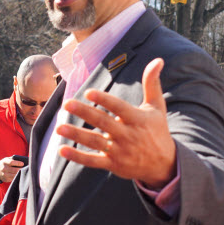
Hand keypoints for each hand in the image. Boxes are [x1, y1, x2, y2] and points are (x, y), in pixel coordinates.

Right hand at [0, 156, 24, 182]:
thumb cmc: (4, 163)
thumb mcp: (6, 159)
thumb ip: (13, 159)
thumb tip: (22, 159)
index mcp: (4, 162)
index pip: (11, 162)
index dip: (18, 163)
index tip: (22, 163)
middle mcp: (4, 168)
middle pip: (14, 170)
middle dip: (20, 169)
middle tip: (25, 168)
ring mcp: (4, 174)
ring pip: (14, 175)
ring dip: (19, 174)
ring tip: (23, 172)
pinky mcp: (6, 179)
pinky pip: (13, 179)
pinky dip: (17, 177)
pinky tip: (19, 175)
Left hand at [56, 58, 176, 187]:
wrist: (164, 165)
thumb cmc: (157, 130)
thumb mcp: (157, 107)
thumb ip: (152, 83)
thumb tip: (158, 59)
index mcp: (137, 119)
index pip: (119, 108)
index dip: (104, 100)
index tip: (88, 92)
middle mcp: (128, 135)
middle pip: (104, 123)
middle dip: (85, 113)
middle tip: (67, 103)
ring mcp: (120, 151)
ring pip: (95, 142)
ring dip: (76, 135)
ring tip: (59, 127)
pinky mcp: (113, 164)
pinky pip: (93, 161)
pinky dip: (78, 157)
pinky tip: (62, 150)